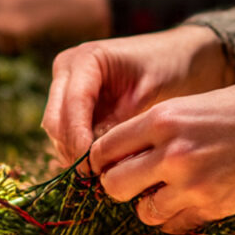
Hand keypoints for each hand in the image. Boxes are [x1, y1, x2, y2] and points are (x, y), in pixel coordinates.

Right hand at [43, 25, 233, 165]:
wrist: (179, 56)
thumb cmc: (170, 68)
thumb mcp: (150, 93)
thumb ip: (122, 121)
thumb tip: (99, 157)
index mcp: (86, 59)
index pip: (73, 103)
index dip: (78, 137)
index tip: (91, 167)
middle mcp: (68, 69)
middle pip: (55, 119)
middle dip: (71, 149)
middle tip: (93, 177)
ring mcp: (66, 85)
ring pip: (56, 129)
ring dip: (71, 152)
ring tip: (97, 175)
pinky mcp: (71, 101)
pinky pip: (66, 131)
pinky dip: (77, 149)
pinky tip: (96, 165)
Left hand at [91, 80, 234, 233]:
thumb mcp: (194, 103)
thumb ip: (157, 127)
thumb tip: (121, 152)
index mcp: (163, 118)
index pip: (103, 148)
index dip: (101, 160)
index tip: (108, 163)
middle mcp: (172, 152)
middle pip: (112, 184)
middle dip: (116, 185)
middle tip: (131, 181)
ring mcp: (193, 184)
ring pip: (142, 211)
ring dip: (148, 204)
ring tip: (165, 191)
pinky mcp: (214, 206)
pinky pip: (173, 225)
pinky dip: (174, 218)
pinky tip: (187, 201)